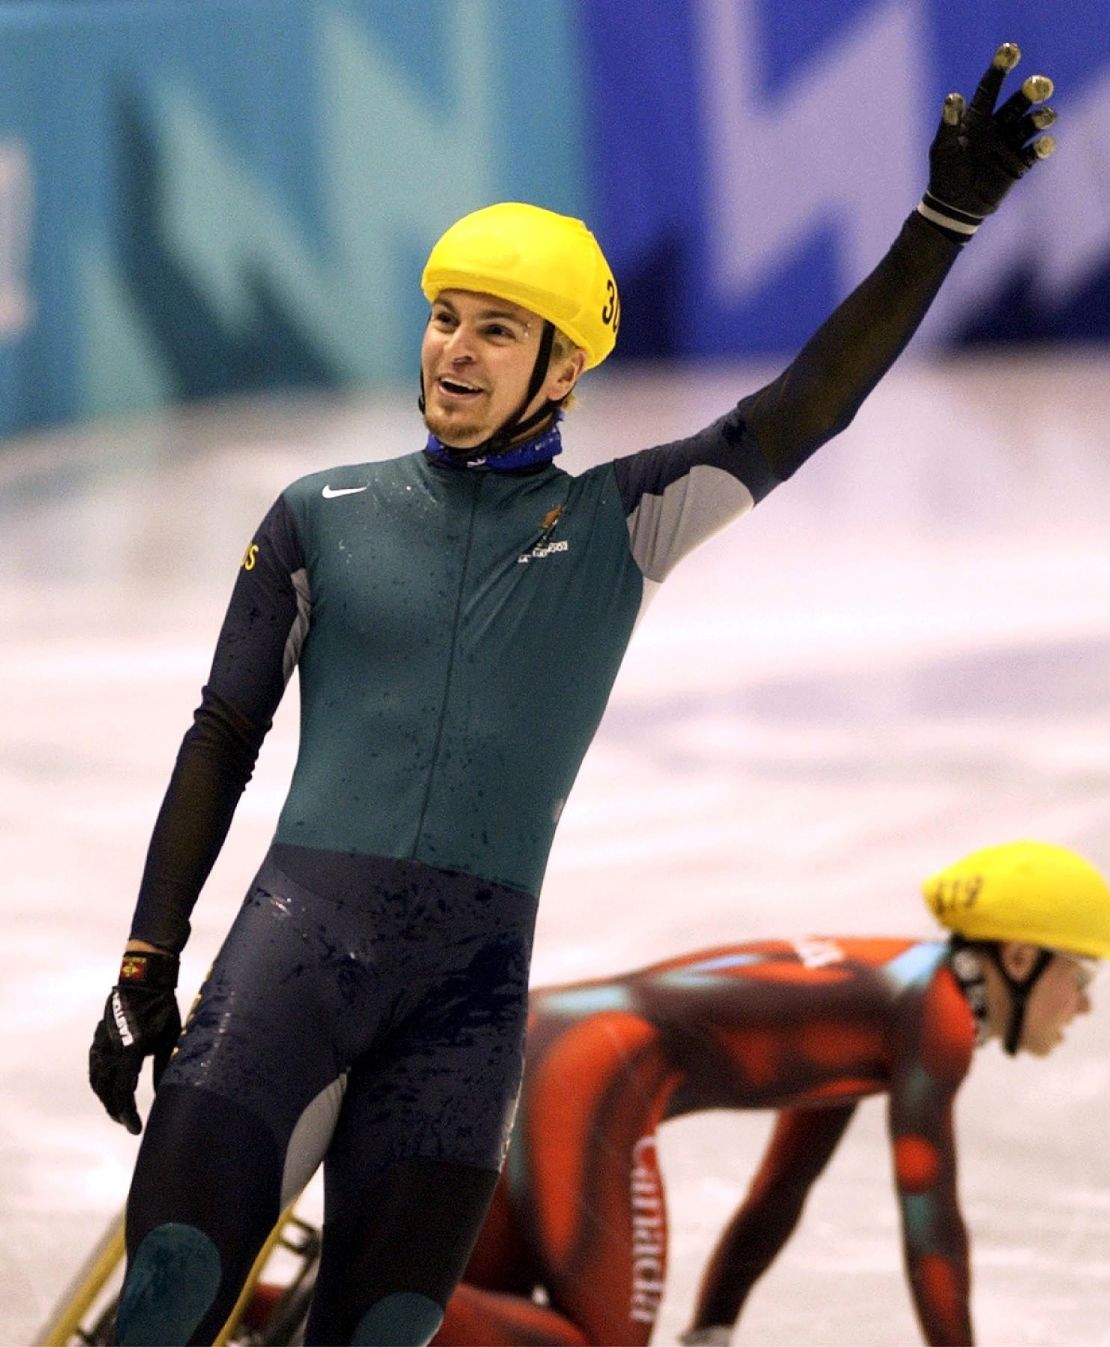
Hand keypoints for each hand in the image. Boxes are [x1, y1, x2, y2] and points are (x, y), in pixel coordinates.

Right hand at [89, 951, 180, 1134]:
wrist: (143, 980)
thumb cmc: (162, 1008)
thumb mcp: (170, 1038)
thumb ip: (165, 1068)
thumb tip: (165, 1096)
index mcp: (131, 1050)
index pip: (124, 1092)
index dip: (128, 1114)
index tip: (136, 1129)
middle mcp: (111, 1049)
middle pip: (107, 1091)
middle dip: (116, 1111)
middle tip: (128, 1124)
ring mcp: (101, 1043)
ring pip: (97, 1080)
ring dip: (105, 1099)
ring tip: (118, 1112)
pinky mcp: (97, 1038)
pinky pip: (94, 1066)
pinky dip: (99, 1083)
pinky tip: (107, 1089)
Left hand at [919, 42, 1055, 239]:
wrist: (953, 206)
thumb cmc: (945, 174)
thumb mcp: (942, 148)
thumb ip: (949, 124)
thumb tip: (953, 97)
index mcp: (978, 118)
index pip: (990, 88)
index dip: (1000, 69)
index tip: (1011, 50)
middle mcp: (997, 126)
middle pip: (1018, 103)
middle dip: (1030, 92)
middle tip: (1038, 85)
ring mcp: (1009, 144)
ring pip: (1030, 124)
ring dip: (1040, 118)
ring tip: (1044, 117)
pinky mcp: (1018, 164)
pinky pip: (1034, 152)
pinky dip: (1042, 147)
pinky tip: (1044, 144)